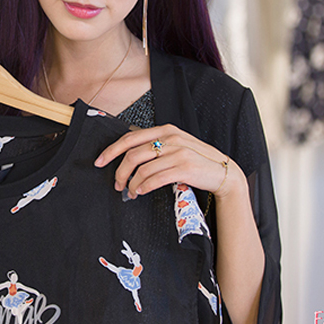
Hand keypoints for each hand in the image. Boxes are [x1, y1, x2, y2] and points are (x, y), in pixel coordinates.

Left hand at [94, 124, 245, 200]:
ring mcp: (178, 152)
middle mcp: (170, 138)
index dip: (111, 150)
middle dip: (119, 172)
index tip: (99, 161)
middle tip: (117, 185)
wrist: (224, 172)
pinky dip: (144, 187)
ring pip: (142, 169)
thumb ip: (156, 145)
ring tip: (131, 192)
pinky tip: (141, 192)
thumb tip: (129, 155)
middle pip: (132, 154)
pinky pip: (155, 179)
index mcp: (165, 130)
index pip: (130, 138)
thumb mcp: (176, 146)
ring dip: (132, 184)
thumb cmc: (197, 161)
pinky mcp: (185, 168)